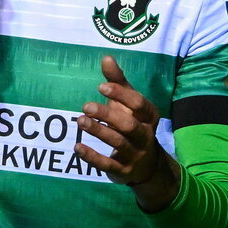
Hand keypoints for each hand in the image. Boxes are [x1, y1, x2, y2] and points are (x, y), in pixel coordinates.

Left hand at [75, 55, 179, 210]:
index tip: (101, 86)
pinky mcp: (123, 170)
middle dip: (108, 115)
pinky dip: (92, 156)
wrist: (146, 165)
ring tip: (81, 121)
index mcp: (149, 116)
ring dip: (99, 132)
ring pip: (118, 143)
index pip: (139, 104)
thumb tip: (106, 58)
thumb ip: (118, 82)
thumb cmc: (134, 124)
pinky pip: (107, 164)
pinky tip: (77, 147)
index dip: (121, 94)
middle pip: (129, 125)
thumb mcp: (128, 104)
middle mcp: (145, 135)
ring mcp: (135, 154)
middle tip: (86, 106)